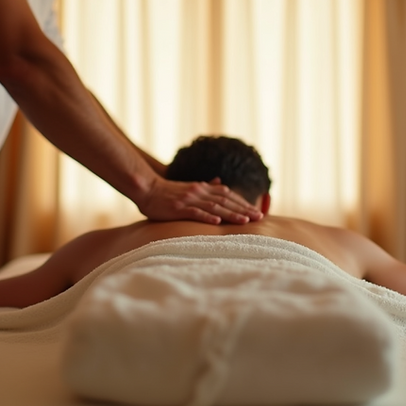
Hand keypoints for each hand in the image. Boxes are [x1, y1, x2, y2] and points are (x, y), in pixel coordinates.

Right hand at [137, 177, 262, 223]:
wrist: (146, 188)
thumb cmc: (166, 191)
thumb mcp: (189, 187)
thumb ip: (206, 186)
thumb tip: (221, 182)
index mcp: (202, 188)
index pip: (228, 195)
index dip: (243, 203)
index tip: (256, 211)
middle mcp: (199, 192)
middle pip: (226, 201)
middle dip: (243, 209)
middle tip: (259, 218)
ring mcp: (189, 200)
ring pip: (214, 207)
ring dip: (231, 214)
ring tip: (245, 222)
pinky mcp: (178, 208)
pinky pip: (195, 212)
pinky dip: (207, 217)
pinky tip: (217, 222)